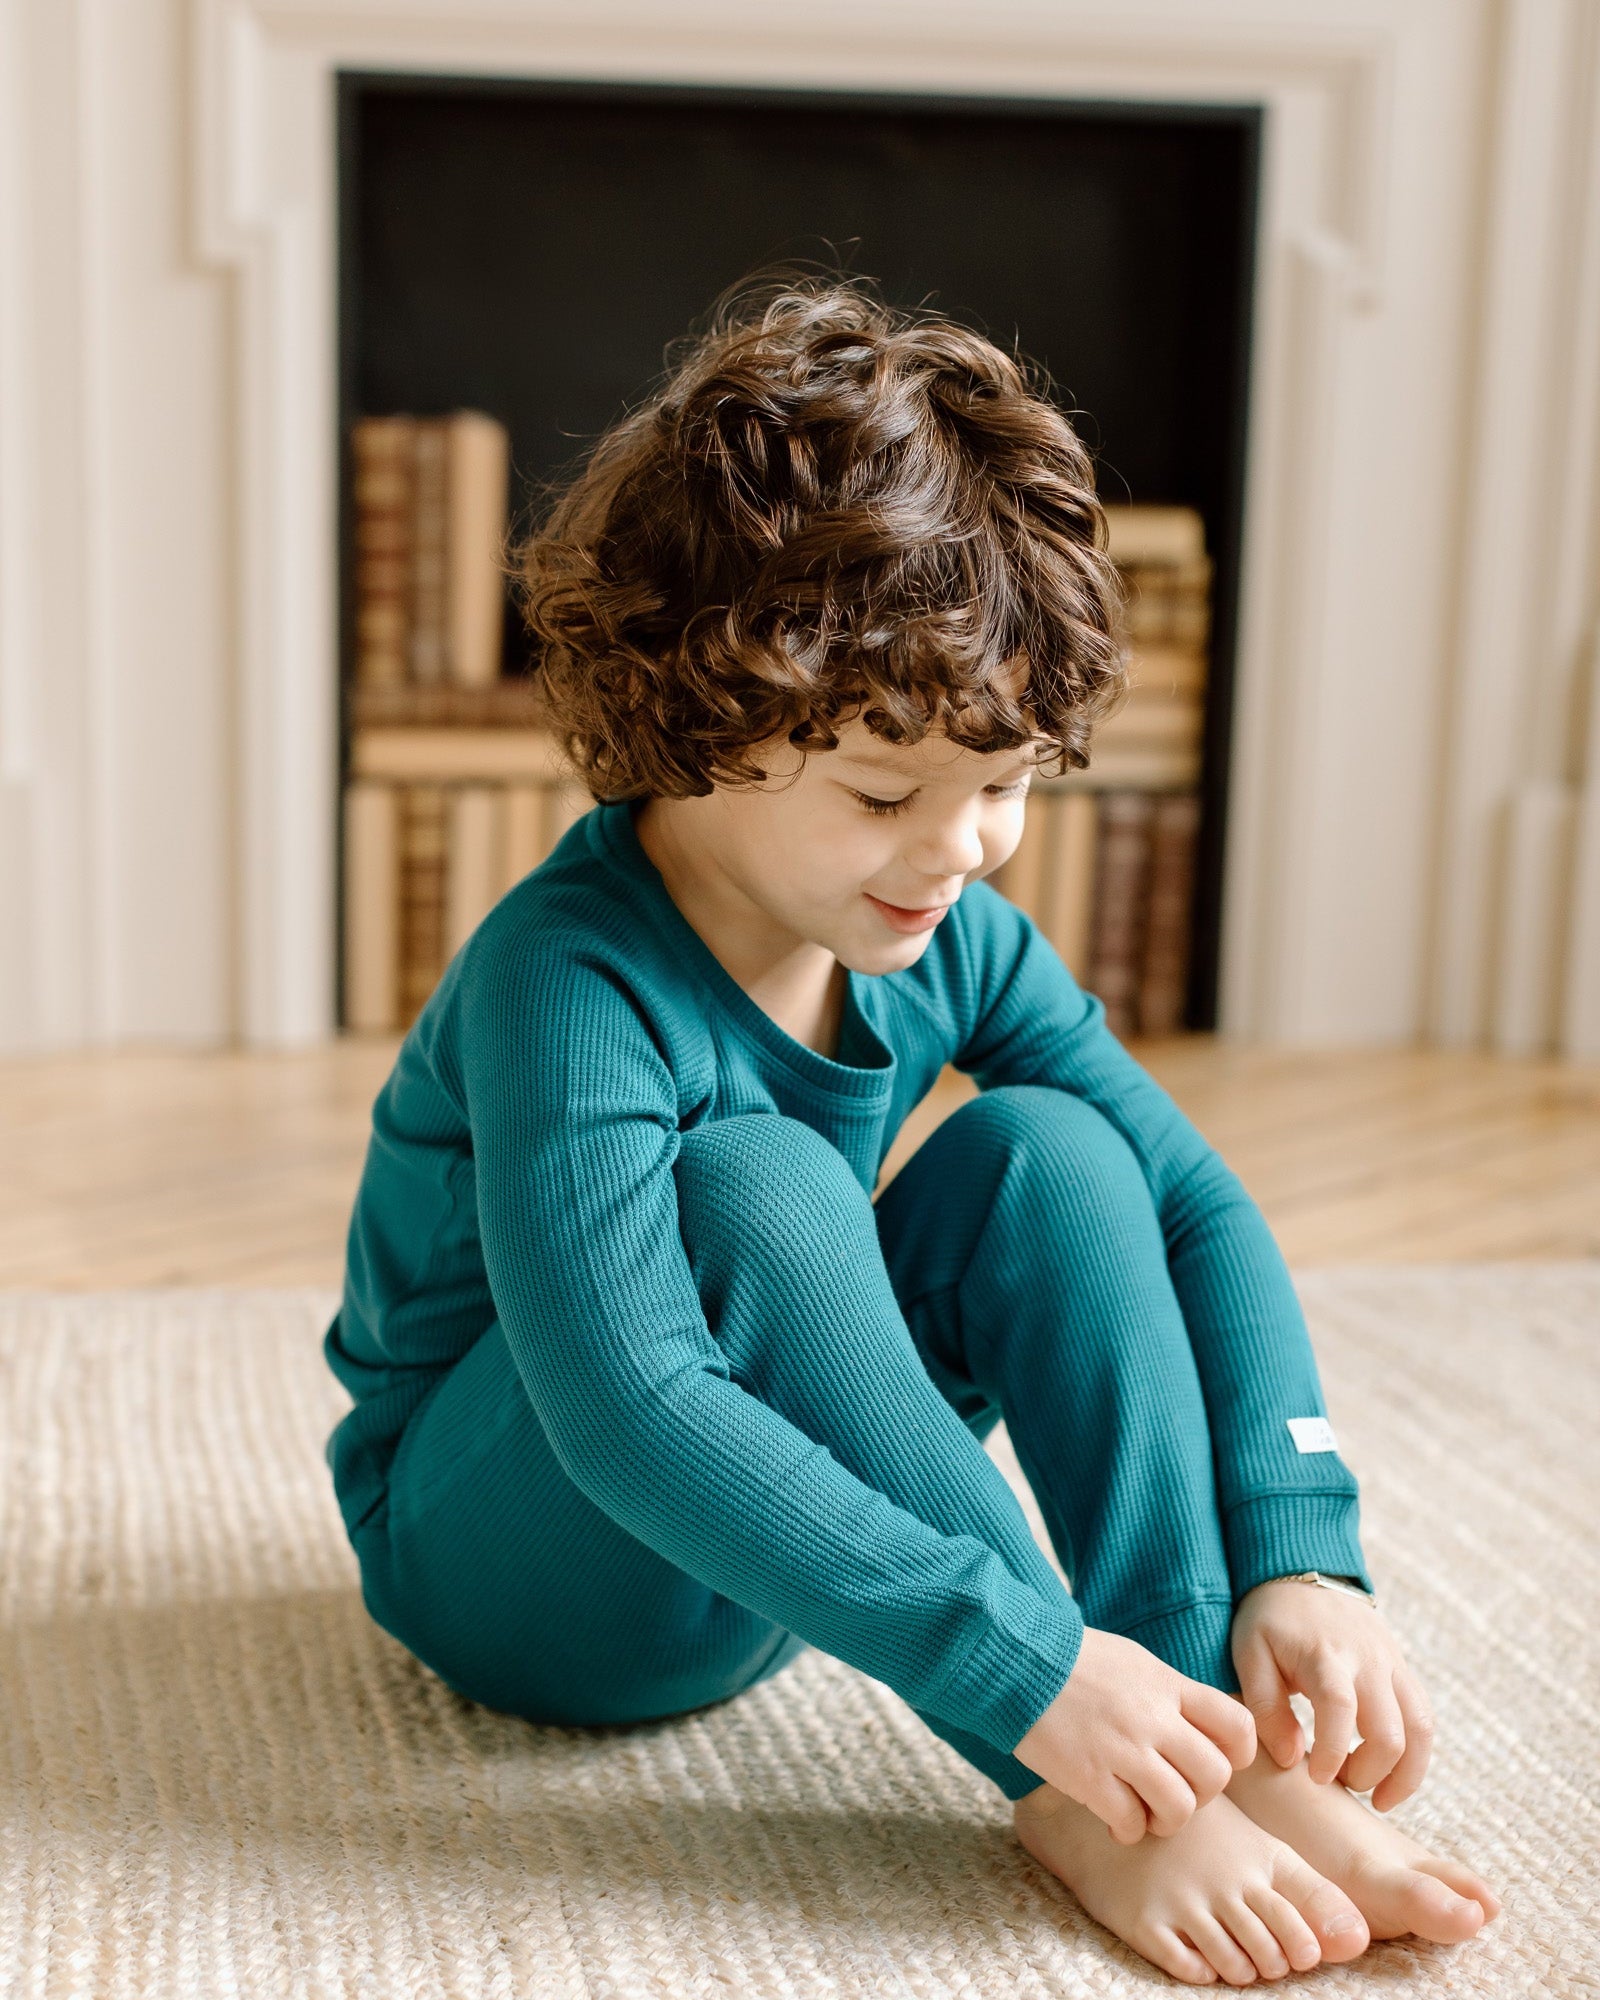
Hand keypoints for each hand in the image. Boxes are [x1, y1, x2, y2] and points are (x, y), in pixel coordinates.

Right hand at [1011, 1626, 1257, 1843]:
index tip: (1213, 1763)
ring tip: (1146, 1814)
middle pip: (1214, 1775)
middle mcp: (1154, 1717)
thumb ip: (1169, 1693)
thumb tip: (1198, 1725)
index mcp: (1167, 1685)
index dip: (1237, 1755)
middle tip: (1174, 1793)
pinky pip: (1131, 1823)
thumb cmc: (1074, 1660)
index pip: (1236, 1726)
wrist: (1017, 1659)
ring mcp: (1123, 1748)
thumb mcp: (1134, 1661)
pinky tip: (1113, 1819)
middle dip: (1200, 1795)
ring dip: (1167, 1821)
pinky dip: (1128, 1830)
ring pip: (1180, 1807)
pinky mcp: (1090, 1775)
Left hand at [1231, 1578, 1434, 1810]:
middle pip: (1391, 1732)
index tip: (1317, 1779)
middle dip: (1370, 1774)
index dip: (1333, 1752)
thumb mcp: (1250, 1654)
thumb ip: (1265, 1708)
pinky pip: (1424, 1719)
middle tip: (1339, 1785)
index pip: (1340, 1709)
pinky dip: (1416, 1757)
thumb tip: (1292, 1759)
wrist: (1303, 1574)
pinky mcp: (1404, 1672)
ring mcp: (1392, 1665)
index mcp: (1324, 1654)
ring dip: (1405, 1775)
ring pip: (1421, 1731)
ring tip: (1377, 1800)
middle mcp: (1368, 1660)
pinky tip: (1389, 1775)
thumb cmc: (1270, 1621)